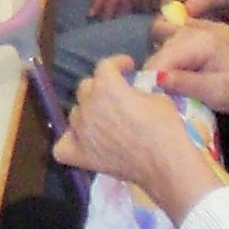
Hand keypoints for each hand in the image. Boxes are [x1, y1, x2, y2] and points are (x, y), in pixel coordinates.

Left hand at [55, 57, 223, 221]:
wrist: (166, 164)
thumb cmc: (166, 129)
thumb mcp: (158, 98)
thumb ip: (137, 92)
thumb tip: (131, 94)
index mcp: (106, 86)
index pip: (105, 66)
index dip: (117, 64)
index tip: (126, 67)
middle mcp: (87, 104)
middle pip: (86, 88)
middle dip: (101, 89)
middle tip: (116, 97)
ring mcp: (79, 130)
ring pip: (76, 113)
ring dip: (89, 113)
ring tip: (104, 122)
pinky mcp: (78, 153)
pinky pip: (63, 145)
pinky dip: (71, 142)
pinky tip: (82, 143)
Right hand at [142, 23, 228, 125]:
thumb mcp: (217, 93)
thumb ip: (186, 84)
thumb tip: (156, 78)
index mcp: (197, 42)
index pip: (158, 60)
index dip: (150, 82)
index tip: (154, 100)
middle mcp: (191, 28)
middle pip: (156, 50)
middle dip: (155, 72)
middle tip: (165, 94)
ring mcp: (192, 26)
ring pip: (159, 40)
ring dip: (161, 60)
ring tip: (172, 81)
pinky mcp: (193, 30)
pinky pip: (167, 35)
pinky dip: (167, 50)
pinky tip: (178, 68)